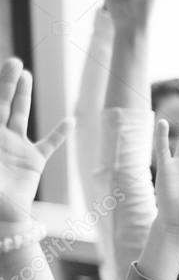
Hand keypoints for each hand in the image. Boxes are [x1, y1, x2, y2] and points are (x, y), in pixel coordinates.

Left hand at [0, 61, 73, 223]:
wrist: (4, 218)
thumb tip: (26, 126)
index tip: (0, 69)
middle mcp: (0, 138)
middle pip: (4, 104)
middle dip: (8, 82)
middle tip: (14, 61)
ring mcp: (17, 148)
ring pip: (21, 115)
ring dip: (24, 95)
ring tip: (26, 75)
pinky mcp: (34, 162)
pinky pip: (49, 144)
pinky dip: (60, 134)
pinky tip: (70, 121)